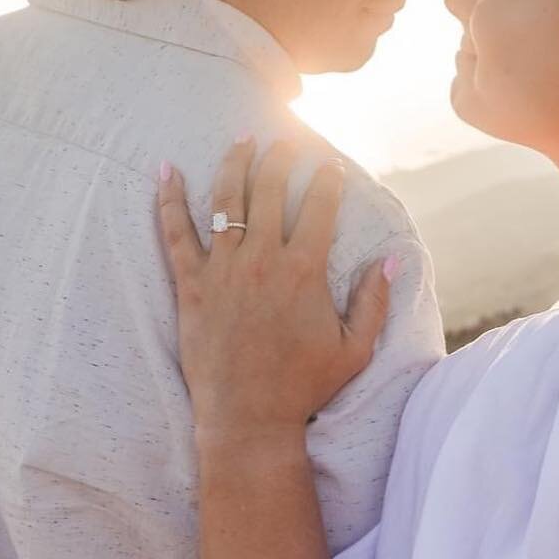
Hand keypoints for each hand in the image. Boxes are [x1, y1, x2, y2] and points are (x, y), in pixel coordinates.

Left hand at [156, 138, 395, 444]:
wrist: (248, 418)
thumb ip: (374, 300)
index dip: (327, 180)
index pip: (319, 207)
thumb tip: (393, 259)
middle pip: (269, 190)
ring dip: (234, 163)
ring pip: (225, 200)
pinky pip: (175, 233)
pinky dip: (168, 200)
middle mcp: (262, 260)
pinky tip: (166, 171)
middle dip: (280, 158)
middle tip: (285, 140)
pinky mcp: (191, 285)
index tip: (330, 166)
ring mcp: (223, 270)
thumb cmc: (303, 386)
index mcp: (303, 271)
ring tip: (242, 139)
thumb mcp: (354, 349)